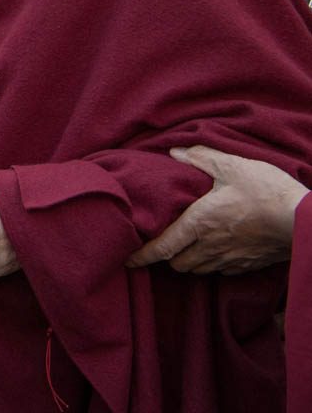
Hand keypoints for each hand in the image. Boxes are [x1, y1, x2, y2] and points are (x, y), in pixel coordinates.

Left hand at [126, 146, 307, 273]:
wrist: (306, 221)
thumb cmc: (268, 192)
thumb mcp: (233, 166)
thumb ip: (202, 158)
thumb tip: (176, 151)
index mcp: (199, 223)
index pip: (162, 247)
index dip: (142, 256)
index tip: (127, 261)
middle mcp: (210, 246)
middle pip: (177, 263)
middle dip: (167, 256)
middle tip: (165, 242)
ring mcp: (230, 259)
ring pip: (198, 269)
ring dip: (189, 261)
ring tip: (189, 246)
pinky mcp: (248, 265)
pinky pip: (222, 271)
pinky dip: (213, 264)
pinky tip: (217, 249)